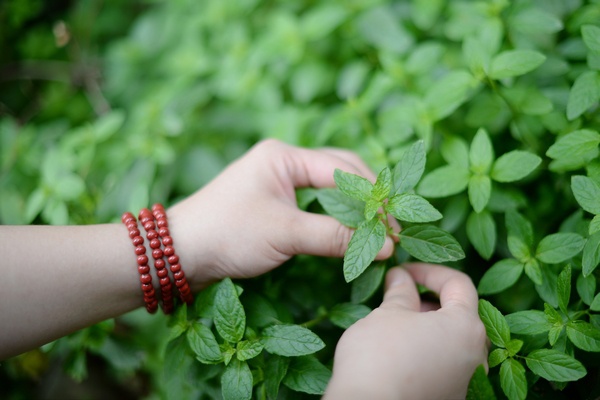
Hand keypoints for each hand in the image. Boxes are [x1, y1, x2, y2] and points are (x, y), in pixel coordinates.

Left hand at [168, 139, 394, 288]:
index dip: (373, 197)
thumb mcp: (285, 233)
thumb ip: (336, 236)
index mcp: (284, 155)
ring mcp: (278, 178)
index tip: (394, 225)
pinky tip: (348, 229)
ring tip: (377, 228)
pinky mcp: (274, 199)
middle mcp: (283, 160)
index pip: (343, 168)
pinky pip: (315, 200)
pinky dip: (335, 214)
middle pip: (341, 170)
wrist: (180, 252)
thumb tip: (386, 245)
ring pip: (329, 185)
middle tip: (391, 225)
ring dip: (353, 206)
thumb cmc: (228, 234)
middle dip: (368, 197)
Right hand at [325, 263, 488, 399]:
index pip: (458, 284)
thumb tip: (401, 277)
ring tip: (394, 323)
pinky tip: (398, 352)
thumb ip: (401, 291)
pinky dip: (425, 351)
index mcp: (466, 327)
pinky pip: (443, 365)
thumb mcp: (388, 314)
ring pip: (450, 341)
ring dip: (426, 326)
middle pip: (458, 314)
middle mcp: (475, 356)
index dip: (429, 271)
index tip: (403, 270)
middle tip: (397, 294)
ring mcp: (465, 382)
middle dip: (427, 299)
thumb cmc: (379, 357)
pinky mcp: (449, 397)